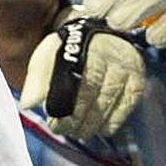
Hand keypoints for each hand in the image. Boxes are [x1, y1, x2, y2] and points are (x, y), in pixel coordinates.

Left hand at [19, 12, 147, 139]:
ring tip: (79, 133)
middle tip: (64, 131)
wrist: (100, 32)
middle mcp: (108, 56)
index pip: (74, 83)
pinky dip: (114, 121)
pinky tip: (101, 129)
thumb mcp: (48, 55)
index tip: (54, 123)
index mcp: (83, 48)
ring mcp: (126, 68)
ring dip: (94, 124)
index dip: (65, 108)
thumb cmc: (69, 49)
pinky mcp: (137, 79)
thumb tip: (27, 105)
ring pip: (110, 102)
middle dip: (77, 119)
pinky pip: (127, 105)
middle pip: (93, 94)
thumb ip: (37, 80)